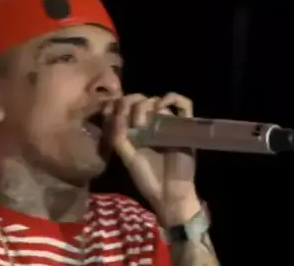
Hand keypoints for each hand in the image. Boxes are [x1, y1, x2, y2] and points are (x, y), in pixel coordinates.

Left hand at [106, 92, 200, 225]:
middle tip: (130, 123)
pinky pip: (184, 105)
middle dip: (129, 104)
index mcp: (134, 130)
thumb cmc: (148, 178)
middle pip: (140, 99)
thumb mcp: (127, 157)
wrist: (169, 194)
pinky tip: (161, 106)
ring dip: (145, 105)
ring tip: (141, 123)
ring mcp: (167, 124)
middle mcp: (150, 124)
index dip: (116, 104)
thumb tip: (116, 115)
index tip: (108, 112)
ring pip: (157, 100)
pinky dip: (173, 98)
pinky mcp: (184, 127)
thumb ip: (119, 137)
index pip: (124, 106)